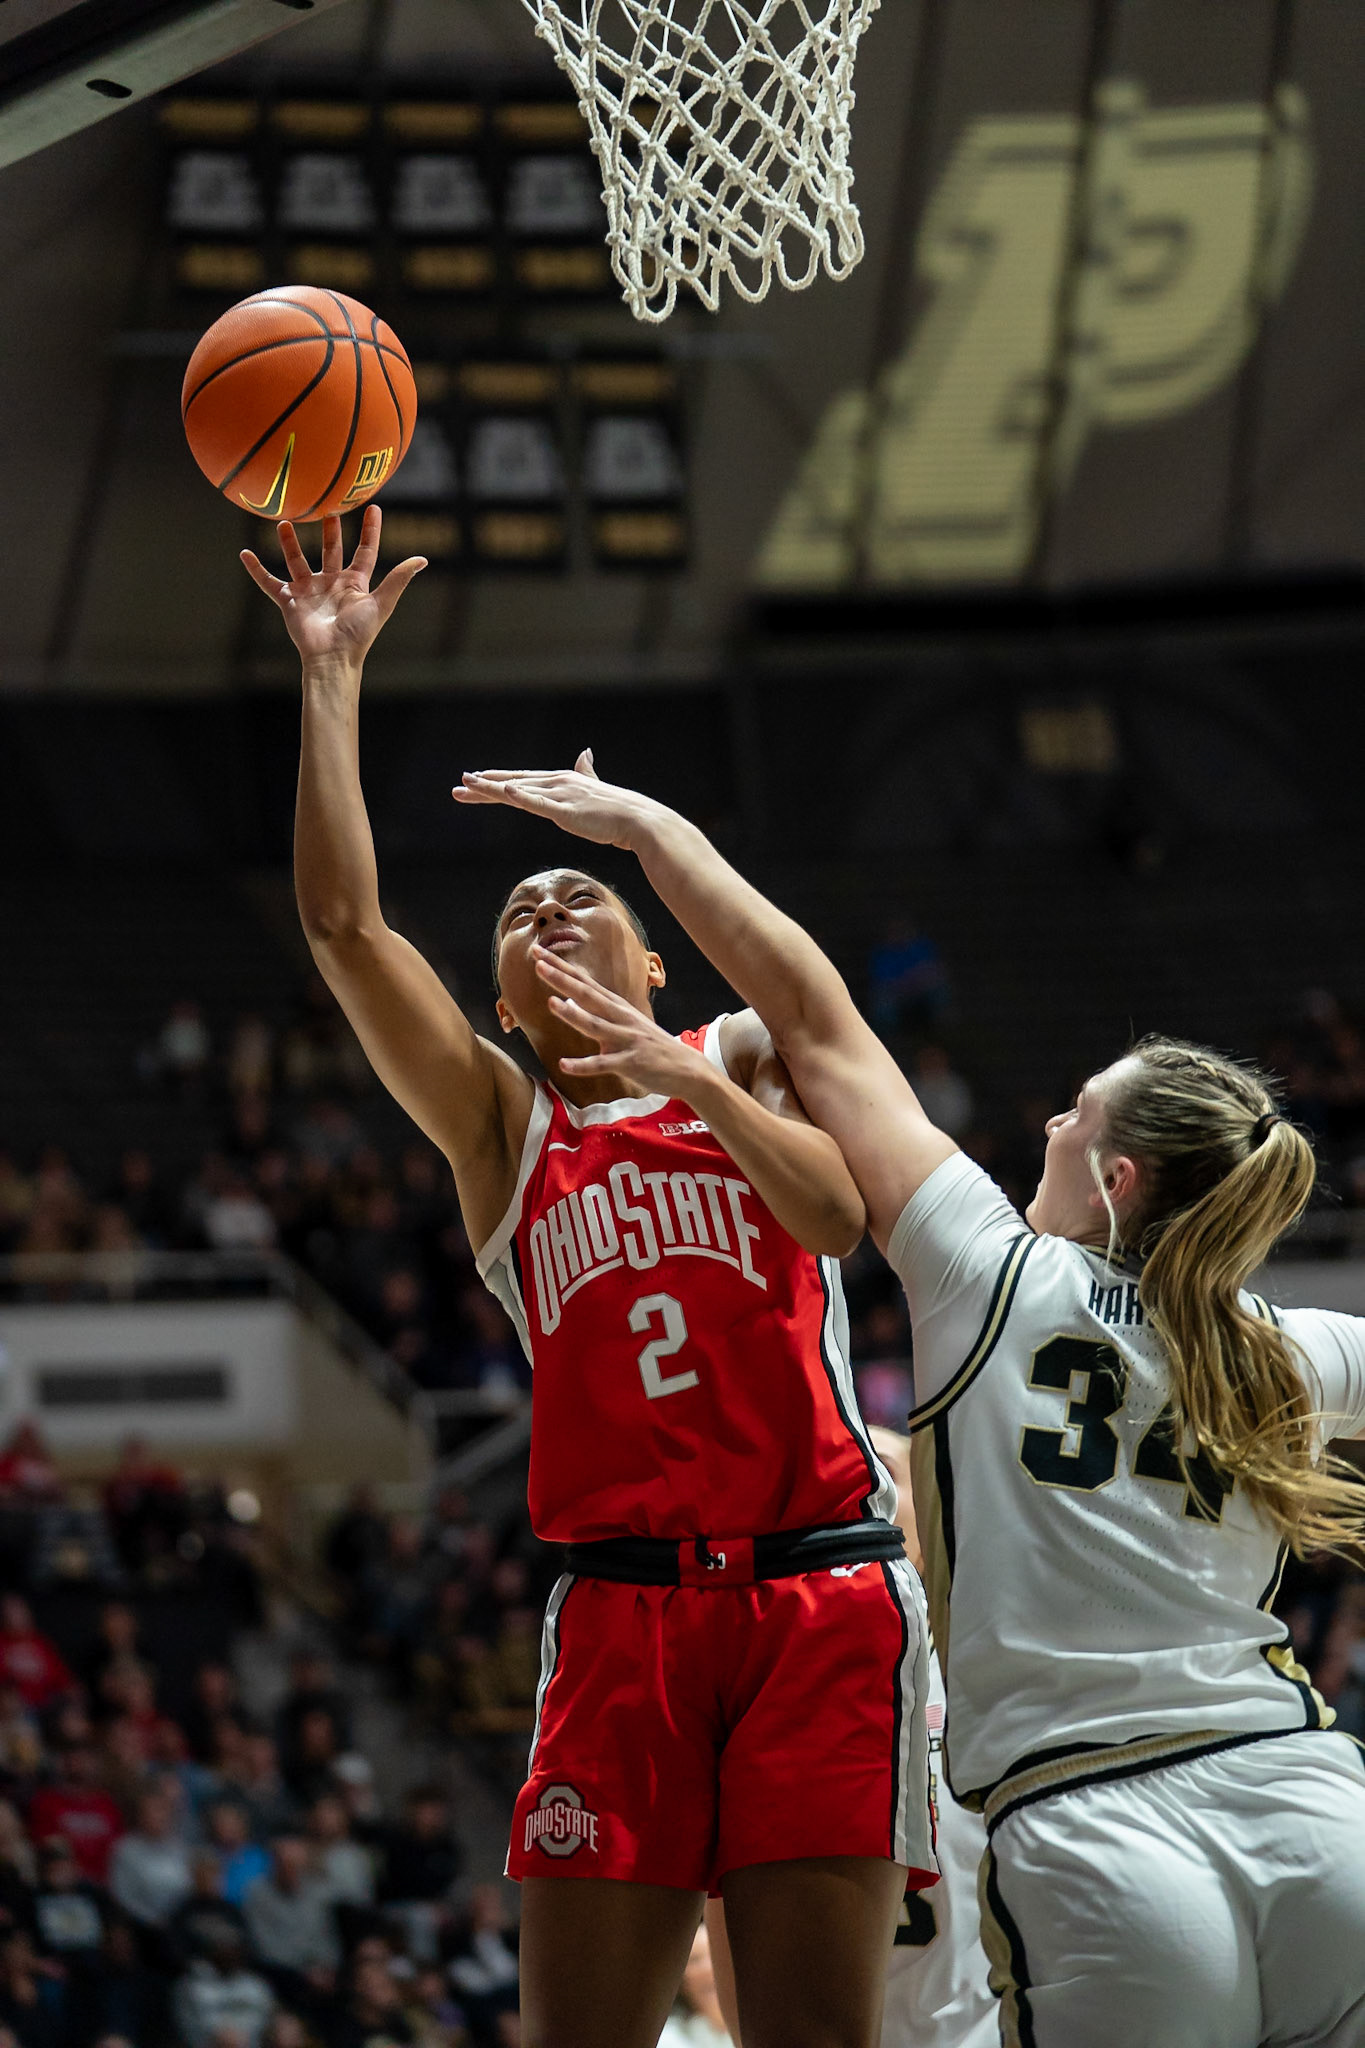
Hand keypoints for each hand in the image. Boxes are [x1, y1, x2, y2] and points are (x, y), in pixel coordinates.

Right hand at [240, 506, 425, 669]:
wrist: (332, 658)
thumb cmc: (358, 634)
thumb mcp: (381, 603)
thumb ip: (398, 579)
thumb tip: (422, 559)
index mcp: (355, 584)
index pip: (365, 551)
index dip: (369, 531)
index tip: (372, 507)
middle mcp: (332, 584)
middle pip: (331, 550)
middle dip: (329, 530)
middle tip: (327, 507)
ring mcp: (309, 591)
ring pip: (298, 560)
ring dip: (290, 543)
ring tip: (285, 521)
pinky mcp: (289, 601)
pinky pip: (269, 582)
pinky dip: (256, 570)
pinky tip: (245, 554)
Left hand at [454, 753, 662, 852]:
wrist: (638, 819)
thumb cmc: (617, 810)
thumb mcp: (595, 788)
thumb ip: (587, 772)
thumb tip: (585, 753)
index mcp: (561, 780)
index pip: (521, 780)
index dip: (496, 780)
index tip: (474, 779)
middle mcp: (556, 783)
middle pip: (512, 784)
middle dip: (483, 785)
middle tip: (459, 784)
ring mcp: (561, 795)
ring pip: (518, 792)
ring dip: (490, 789)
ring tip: (467, 786)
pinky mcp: (567, 811)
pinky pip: (539, 804)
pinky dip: (521, 797)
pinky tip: (504, 792)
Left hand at [536, 951, 711, 1099]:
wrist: (688, 1070)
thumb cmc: (651, 1047)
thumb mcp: (625, 1023)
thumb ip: (597, 1013)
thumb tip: (568, 1002)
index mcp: (617, 1007)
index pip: (584, 982)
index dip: (560, 967)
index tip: (538, 952)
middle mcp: (621, 1018)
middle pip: (587, 995)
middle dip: (562, 978)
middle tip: (538, 962)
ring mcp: (626, 1040)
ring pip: (595, 1025)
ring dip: (573, 1015)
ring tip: (551, 1003)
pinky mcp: (630, 1063)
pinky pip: (603, 1064)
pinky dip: (584, 1065)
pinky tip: (564, 1065)